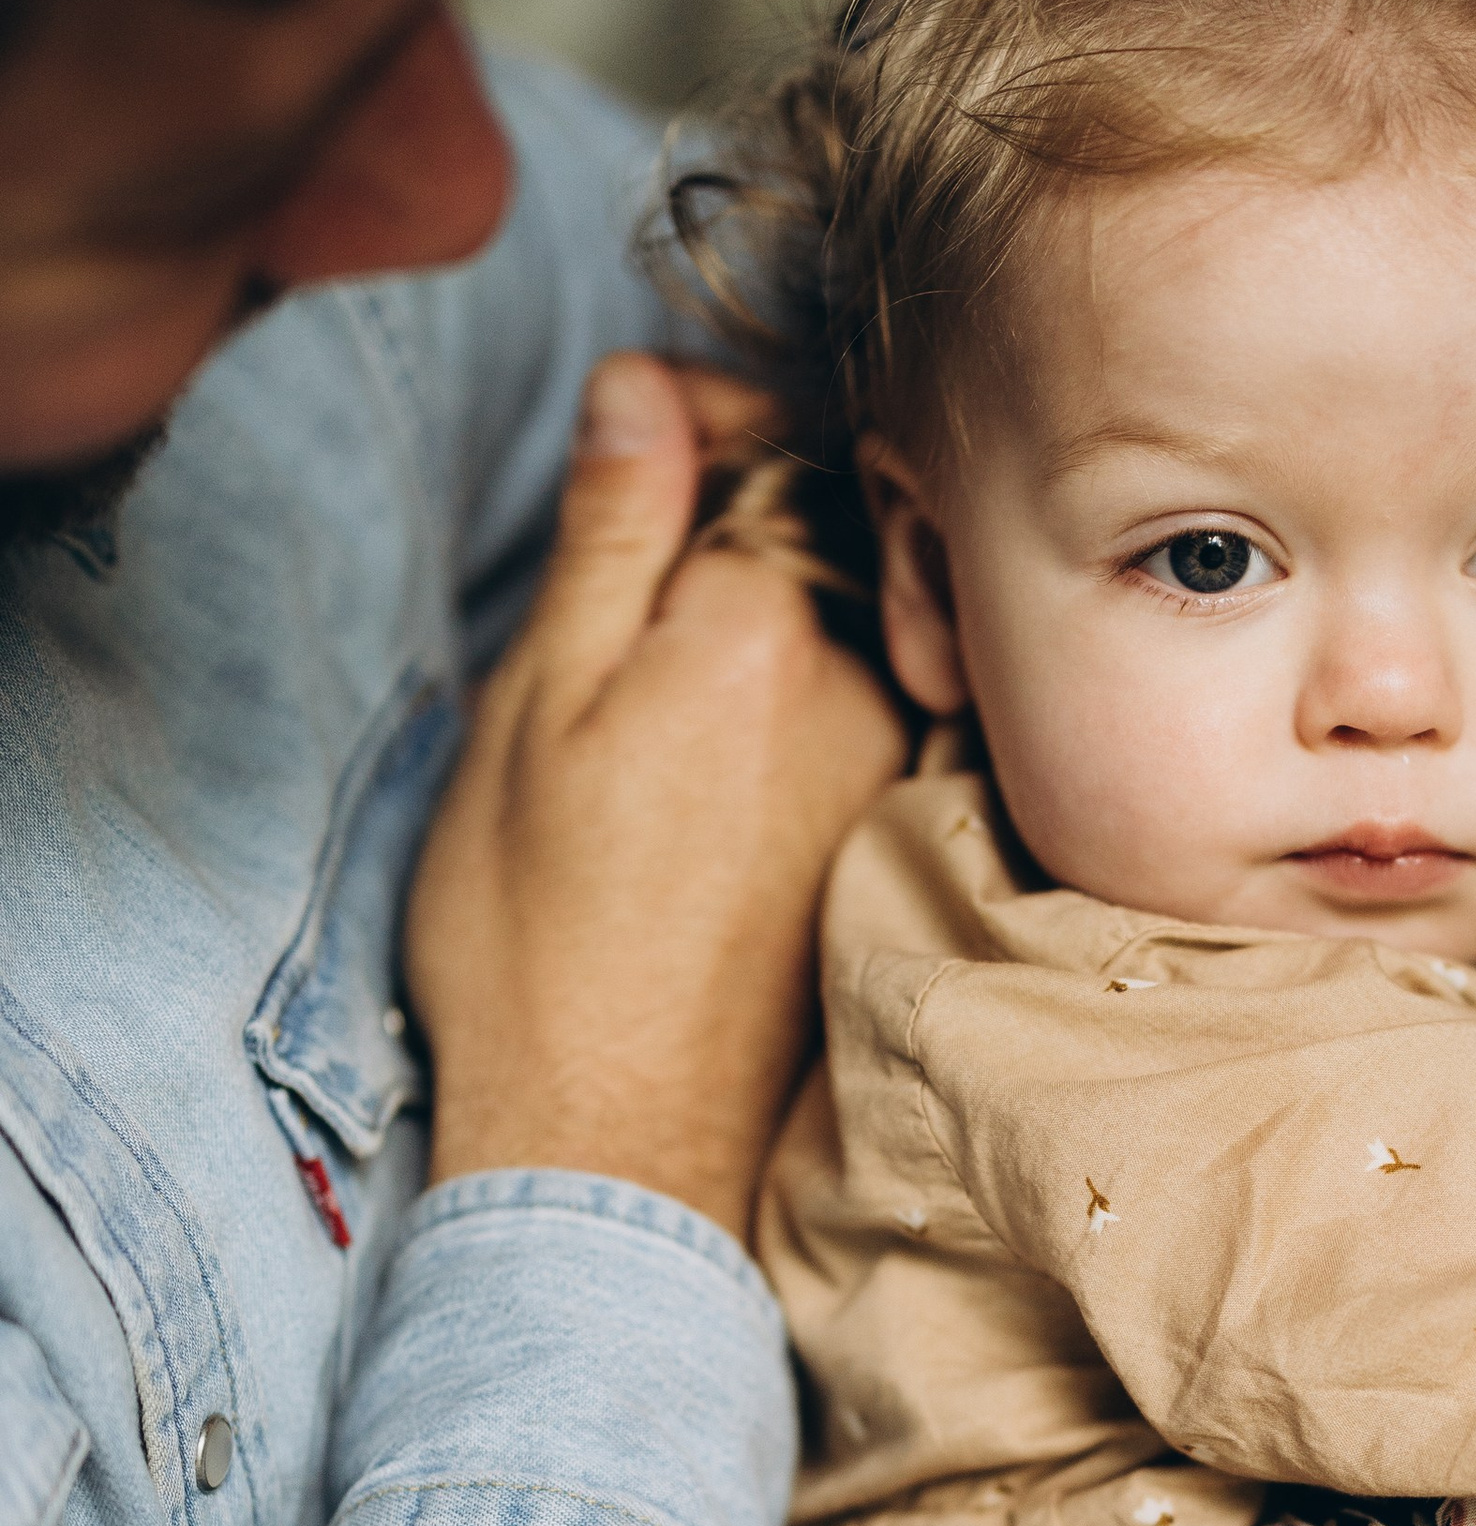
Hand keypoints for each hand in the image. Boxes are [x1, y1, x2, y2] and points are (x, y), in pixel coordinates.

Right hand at [408, 351, 904, 1242]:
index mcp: (764, 627)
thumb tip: (645, 384)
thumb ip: (612, 536)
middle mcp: (860, 683)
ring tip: (669, 626)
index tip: (640, 421)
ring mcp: (887, 762)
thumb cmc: (538, 935)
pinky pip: (858, 697)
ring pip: (845, 611)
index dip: (701, 409)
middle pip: (822, 518)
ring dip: (772, 584)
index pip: (767, 438)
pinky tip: (722, 723)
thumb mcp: (537, 707)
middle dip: (741, 490)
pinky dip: (799, 674)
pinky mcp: (884, 832)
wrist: (615, 1141)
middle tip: (642, 506)